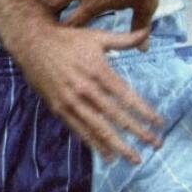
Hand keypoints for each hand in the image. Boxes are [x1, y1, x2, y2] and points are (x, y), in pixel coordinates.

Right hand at [15, 20, 163, 163]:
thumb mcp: (98, 37)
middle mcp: (86, 90)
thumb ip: (124, 40)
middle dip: (137, 132)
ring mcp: (71, 102)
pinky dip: (94, 144)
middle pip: (116, 117)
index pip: (127, 97)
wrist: (32, 44)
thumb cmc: (68, 40)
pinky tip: (108, 155)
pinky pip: (79, 130)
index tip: (159, 124)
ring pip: (98, 128)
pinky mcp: (58, 109)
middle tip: (155, 145)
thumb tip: (147, 33)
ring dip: (118, 145)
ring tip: (134, 159)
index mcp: (99, 72)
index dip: (144, 111)